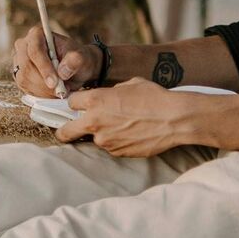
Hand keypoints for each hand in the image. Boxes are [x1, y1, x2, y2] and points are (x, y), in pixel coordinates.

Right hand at [12, 25, 102, 97]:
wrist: (75, 68)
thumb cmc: (77, 59)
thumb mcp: (82, 58)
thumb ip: (75, 61)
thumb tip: (63, 71)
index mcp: (37, 34)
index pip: (35, 50)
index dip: (44, 67)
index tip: (54, 82)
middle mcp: (24, 45)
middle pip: (27, 66)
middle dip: (43, 82)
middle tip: (59, 91)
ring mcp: (19, 60)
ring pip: (24, 78)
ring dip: (42, 90)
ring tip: (59, 91)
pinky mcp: (20, 74)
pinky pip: (24, 87)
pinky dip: (39, 93)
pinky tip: (51, 93)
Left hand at [55, 78, 189, 155]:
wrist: (173, 119)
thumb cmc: (153, 97)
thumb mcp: (129, 84)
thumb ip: (112, 92)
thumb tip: (109, 97)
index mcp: (95, 100)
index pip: (70, 103)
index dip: (77, 102)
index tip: (81, 104)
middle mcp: (95, 122)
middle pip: (65, 131)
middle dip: (64, 130)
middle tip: (68, 129)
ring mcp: (105, 140)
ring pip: (94, 138)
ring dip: (101, 133)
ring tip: (122, 126)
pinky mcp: (117, 153)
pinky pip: (111, 146)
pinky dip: (116, 141)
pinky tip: (132, 133)